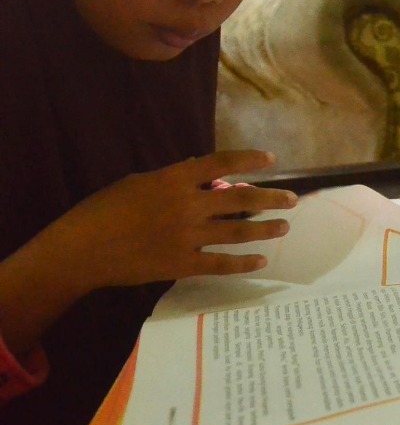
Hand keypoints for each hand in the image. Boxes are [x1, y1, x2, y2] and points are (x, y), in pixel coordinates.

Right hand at [45, 150, 297, 292]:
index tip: (270, 160)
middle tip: (293, 200)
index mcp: (174, 180)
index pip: (221, 163)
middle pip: (240, 199)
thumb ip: (176, 180)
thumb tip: (207, 176)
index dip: (249, 160)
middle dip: (270, 199)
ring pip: (238, 231)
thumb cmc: (104, 210)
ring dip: (265, 229)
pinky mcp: (182, 264)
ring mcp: (186, 236)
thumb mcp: (139, 183)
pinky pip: (221, 263)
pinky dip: (244, 262)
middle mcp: (187, 205)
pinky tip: (261, 260)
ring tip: (284, 226)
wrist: (81, 250)